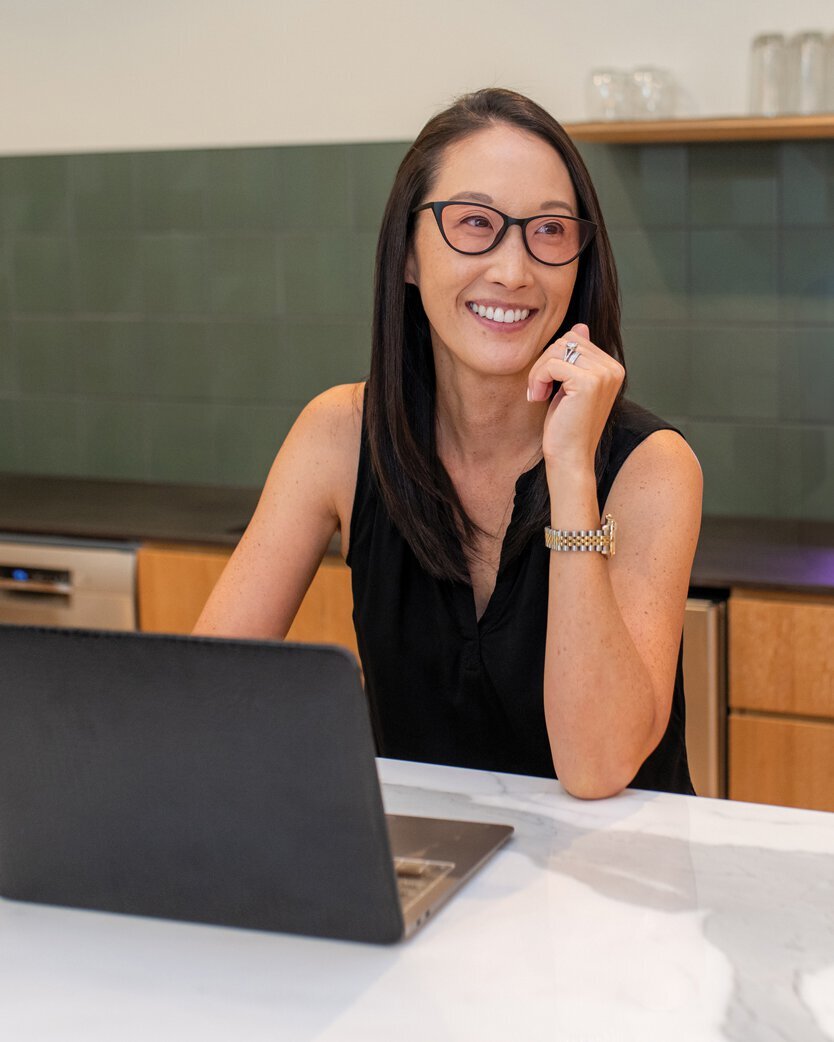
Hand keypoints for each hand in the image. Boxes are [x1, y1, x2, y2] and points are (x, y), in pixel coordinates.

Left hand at [527, 323, 623, 470]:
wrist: (570, 458)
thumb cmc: (566, 426)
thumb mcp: (570, 386)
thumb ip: (577, 358)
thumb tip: (580, 326)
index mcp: (612, 367)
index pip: (575, 339)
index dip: (553, 358)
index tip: (546, 385)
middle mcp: (613, 368)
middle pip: (566, 340)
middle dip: (544, 363)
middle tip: (539, 390)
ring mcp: (604, 374)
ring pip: (557, 349)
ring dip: (539, 371)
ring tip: (538, 394)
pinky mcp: (589, 382)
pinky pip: (552, 364)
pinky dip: (538, 379)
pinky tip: (538, 398)